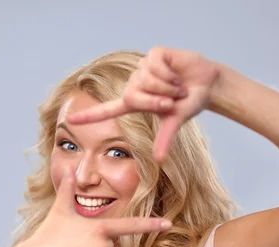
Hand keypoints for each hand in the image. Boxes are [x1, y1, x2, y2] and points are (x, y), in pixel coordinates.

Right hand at [16, 167, 171, 246]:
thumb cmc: (48, 235)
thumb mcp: (60, 210)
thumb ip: (68, 189)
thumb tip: (69, 169)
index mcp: (100, 227)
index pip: (130, 225)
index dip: (151, 224)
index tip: (169, 224)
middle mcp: (104, 245)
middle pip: (110, 246)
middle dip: (95, 246)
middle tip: (74, 246)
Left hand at [66, 46, 219, 161]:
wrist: (207, 84)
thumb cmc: (189, 103)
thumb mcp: (175, 120)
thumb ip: (164, 138)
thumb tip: (158, 160)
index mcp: (136, 102)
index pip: (108, 110)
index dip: (90, 116)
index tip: (71, 121)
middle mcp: (136, 84)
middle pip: (133, 95)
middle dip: (156, 100)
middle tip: (173, 100)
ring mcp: (143, 68)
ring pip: (146, 80)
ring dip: (167, 87)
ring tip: (178, 86)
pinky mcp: (153, 54)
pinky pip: (155, 66)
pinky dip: (169, 74)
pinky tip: (177, 73)